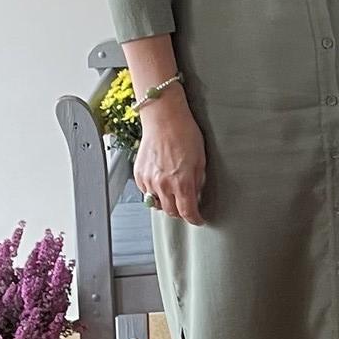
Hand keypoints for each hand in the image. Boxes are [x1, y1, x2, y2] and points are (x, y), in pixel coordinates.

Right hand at [136, 97, 207, 225]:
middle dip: (181, 212)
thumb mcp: (200, 160)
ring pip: (157, 204)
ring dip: (166, 203)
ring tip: (173, 193)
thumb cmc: (184, 134)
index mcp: (182, 182)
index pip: (188, 212)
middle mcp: (163, 185)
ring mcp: (149, 181)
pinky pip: (146, 192)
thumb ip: (197, 182)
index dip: (195, 219)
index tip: (198, 219)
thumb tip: (196, 196)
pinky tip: (161, 183)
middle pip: (171, 212)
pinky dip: (154, 192)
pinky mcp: (138, 175)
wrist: (164, 119)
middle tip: (186, 205)